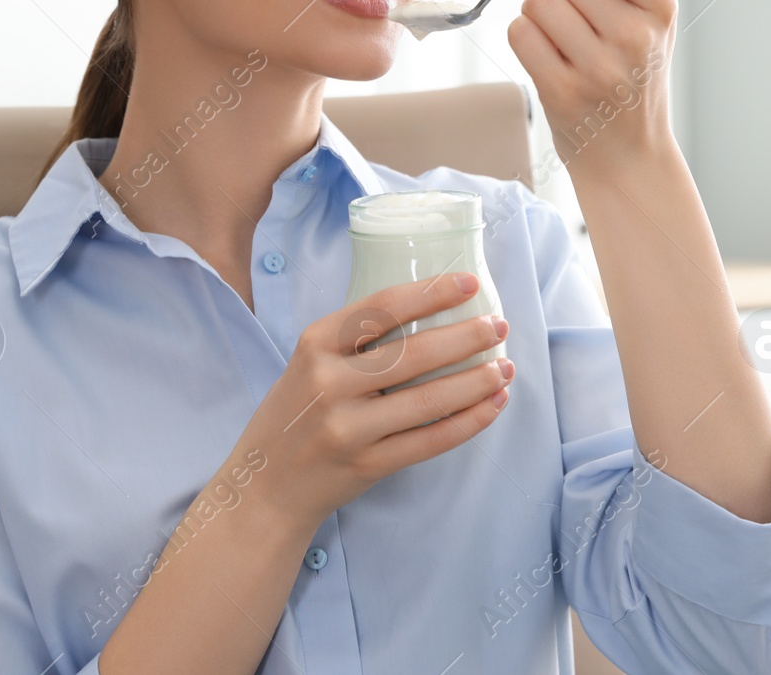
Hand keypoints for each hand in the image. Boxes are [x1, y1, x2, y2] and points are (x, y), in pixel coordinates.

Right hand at [238, 273, 512, 534]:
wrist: (264, 487)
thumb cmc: (297, 414)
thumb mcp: (309, 363)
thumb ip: (355, 341)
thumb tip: (432, 309)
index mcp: (316, 344)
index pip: (383, 307)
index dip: (431, 292)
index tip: (469, 283)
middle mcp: (329, 383)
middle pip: (414, 353)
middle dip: (466, 337)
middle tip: (499, 326)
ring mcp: (348, 427)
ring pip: (430, 399)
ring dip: (477, 381)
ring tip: (505, 368)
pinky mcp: (367, 464)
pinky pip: (431, 440)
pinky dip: (469, 422)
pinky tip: (493, 406)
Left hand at [507, 0, 678, 172]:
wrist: (630, 157)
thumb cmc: (634, 78)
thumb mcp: (648, 21)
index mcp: (660, 7)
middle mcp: (634, 36)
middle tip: (574, 13)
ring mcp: (598, 67)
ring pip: (536, 0)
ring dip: (539, 14)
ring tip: (563, 40)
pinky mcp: (562, 91)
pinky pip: (520, 33)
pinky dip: (526, 39)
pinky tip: (549, 58)